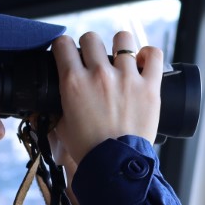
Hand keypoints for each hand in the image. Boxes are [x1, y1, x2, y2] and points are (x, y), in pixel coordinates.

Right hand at [50, 31, 162, 166]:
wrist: (114, 166)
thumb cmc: (88, 149)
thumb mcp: (61, 126)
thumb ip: (56, 107)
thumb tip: (50, 101)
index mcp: (73, 82)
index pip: (62, 44)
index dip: (63, 48)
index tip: (68, 55)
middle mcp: (99, 74)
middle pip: (91, 38)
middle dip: (89, 47)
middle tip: (93, 61)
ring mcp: (126, 78)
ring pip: (122, 39)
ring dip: (119, 47)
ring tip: (120, 59)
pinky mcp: (149, 86)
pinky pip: (154, 55)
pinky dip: (149, 55)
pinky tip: (144, 60)